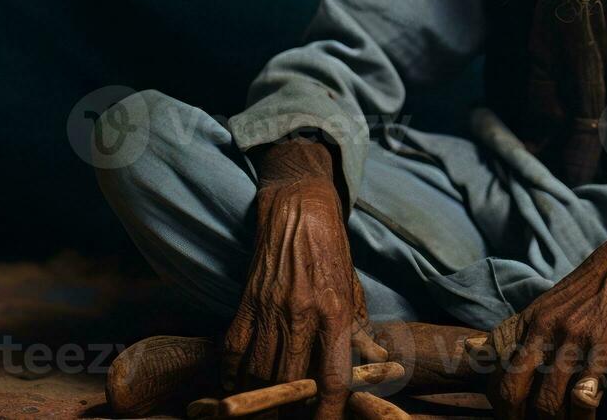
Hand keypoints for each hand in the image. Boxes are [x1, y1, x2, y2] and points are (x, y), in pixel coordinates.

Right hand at [221, 138, 384, 419]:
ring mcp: (270, 310)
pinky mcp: (245, 304)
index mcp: (335, 312)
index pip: (333, 378)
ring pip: (259, 374)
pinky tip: (239, 387)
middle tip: (293, 416)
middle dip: (291, 410)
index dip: (330, 412)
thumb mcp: (354, 288)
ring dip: (263, 399)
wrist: (298, 209)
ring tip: (269, 408)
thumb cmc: (332, 249)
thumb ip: (359, 330)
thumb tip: (374, 365)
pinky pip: (233, 352)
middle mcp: (302, 315)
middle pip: (291, 384)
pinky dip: (232, 376)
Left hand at [481, 218, 606, 419]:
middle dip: (515, 418)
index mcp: (529, 318)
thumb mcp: (549, 301)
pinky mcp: (602, 349)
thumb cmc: (594, 282)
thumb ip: (519, 329)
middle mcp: (544, 329)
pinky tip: (585, 416)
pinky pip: (582, 397)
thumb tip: (474, 350)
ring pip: (547, 402)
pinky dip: (581, 416)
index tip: (508, 411)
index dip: (496, 398)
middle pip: (512, 390)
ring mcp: (572, 339)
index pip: (495, 367)